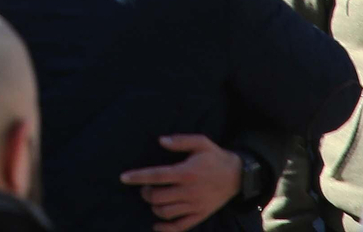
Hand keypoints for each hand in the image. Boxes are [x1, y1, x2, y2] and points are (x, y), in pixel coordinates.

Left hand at [119, 135, 241, 231]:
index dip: (138, 177)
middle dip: (145, 193)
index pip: (156, 176)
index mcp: (186, 172)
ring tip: (153, 200)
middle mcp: (189, 191)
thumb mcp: (201, 142)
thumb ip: (180, 141)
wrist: (238, 176)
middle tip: (145, 188)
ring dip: (154, 207)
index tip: (123, 178)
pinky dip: (165, 228)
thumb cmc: (215, 157)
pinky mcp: (200, 215)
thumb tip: (160, 140)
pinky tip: (157, 224)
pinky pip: (180, 227)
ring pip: (165, 212)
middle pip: (157, 197)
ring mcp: (194, 205)